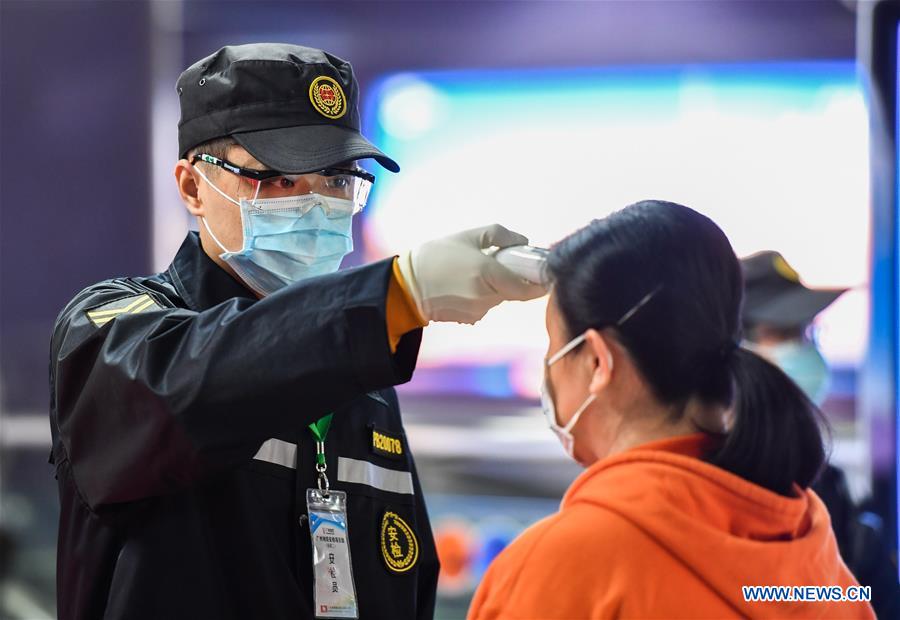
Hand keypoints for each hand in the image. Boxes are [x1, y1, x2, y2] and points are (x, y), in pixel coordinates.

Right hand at [397, 224, 547, 323]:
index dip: (541, 283)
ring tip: (474, 270)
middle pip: (514, 290)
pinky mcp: (470, 318)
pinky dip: (482, 294)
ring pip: (499, 297)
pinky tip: (463, 284)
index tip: (547, 274)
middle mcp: (486, 296)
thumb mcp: (467, 236)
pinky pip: (486, 304)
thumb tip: (523, 241)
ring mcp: (478, 310)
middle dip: (513, 277)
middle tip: (503, 261)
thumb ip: (499, 235)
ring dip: (495, 285)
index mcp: (488, 273)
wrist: (406, 286)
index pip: (528, 287)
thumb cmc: (435, 256)